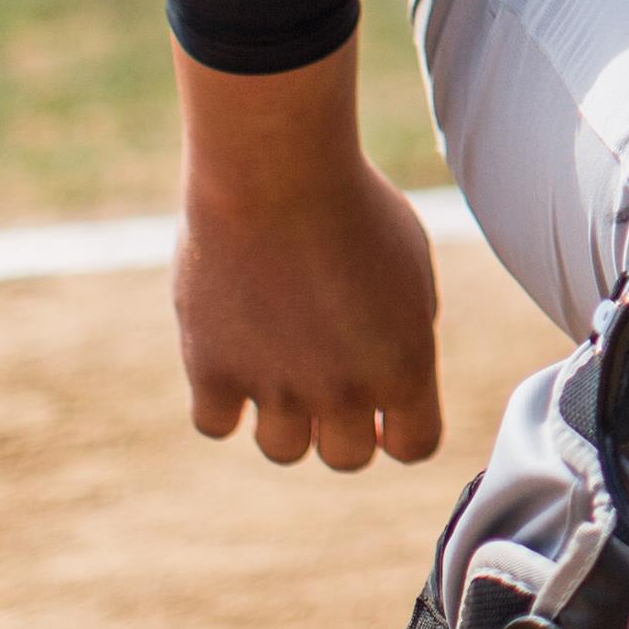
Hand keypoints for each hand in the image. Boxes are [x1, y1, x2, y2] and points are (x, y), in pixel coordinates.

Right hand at [171, 45, 443, 470]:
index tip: (387, 407)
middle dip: (342, 424)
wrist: (276, 170)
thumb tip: (391, 371)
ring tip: (281, 360)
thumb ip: (407, 326)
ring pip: (283, 450)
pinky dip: (223, 399)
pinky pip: (217, 424)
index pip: (415, 445)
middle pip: (346, 457)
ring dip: (284, 416)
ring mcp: (276, 387)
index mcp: (405, 363)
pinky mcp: (213, 371)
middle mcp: (344, 389)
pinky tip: (234, 354)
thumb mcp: (409, 259)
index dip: (401, 429)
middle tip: (328, 375)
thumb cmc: (351, 200)